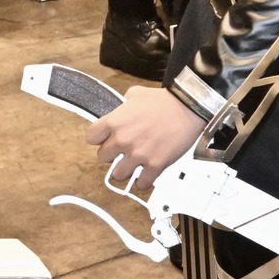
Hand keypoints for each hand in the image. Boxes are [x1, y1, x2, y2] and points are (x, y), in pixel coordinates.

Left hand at [87, 86, 207, 193]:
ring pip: (118, 175)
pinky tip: (145, 175)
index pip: (90, 137)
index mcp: (114, 122)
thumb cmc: (164, 100)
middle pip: (102, 158)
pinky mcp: (155, 165)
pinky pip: (141, 183)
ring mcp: (138, 155)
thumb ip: (123, 105)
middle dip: (111, 154)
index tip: (105, 139)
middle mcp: (122, 140)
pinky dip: (142, 181)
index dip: (98, 138)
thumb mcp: (136, 94)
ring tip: (132, 165)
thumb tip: (121, 111)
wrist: (187, 107)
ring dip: (124, 170)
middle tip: (121, 151)